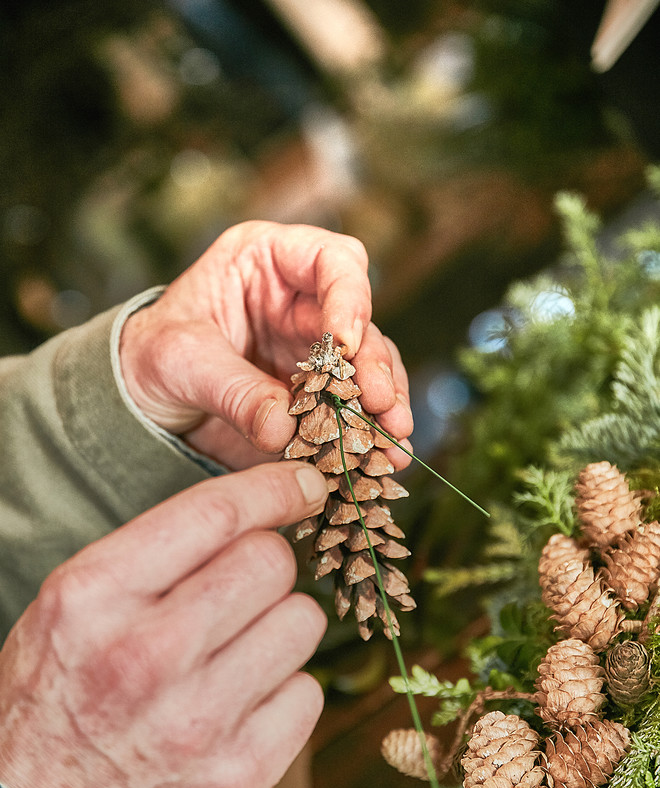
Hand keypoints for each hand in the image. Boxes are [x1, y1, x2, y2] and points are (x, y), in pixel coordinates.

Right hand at [0, 461, 327, 787]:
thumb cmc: (58, 697)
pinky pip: (308, 692)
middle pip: (271, 562)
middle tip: (241, 591)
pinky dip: (284, 691)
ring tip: (236, 653)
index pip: (215, 513)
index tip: (305, 483)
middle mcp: (149, 654)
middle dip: (267, 564)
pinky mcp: (239, 775)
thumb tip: (259, 513)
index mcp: (97, 596)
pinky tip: (242, 704)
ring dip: (279, 627)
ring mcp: (199, 720)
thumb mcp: (74, 606)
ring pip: (303, 622)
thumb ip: (157, 555)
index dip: (274, 487)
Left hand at [120, 221, 412, 470]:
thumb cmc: (151, 355)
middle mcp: (303, 301)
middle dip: (375, 367)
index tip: (347, 345)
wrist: (140, 400)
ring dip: (385, 406)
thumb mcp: (180, 362)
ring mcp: (315, 350)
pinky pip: (353, 411)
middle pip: (361, 324)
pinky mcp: (318, 396)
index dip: (349, 299)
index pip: (331, 261)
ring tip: (393, 441)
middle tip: (381, 407)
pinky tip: (383, 460)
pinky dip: (368, 436)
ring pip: (369, 369)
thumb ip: (232, 390)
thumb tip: (283, 429)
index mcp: (267, 261)